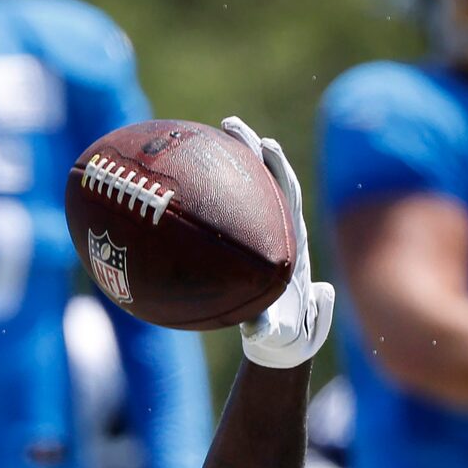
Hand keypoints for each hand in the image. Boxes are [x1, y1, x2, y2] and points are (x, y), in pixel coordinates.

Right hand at [219, 118, 332, 369]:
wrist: (282, 342)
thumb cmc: (286, 339)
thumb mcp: (280, 338)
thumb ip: (274, 332)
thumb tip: (260, 330)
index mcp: (292, 245)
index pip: (287, 197)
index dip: (278, 169)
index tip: (265, 144)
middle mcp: (277, 233)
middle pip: (264, 181)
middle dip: (249, 149)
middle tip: (229, 124)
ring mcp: (256, 238)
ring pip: (240, 194)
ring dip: (224, 165)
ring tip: (199, 138)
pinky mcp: (237, 247)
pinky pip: (218, 217)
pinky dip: (202, 198)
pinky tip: (175, 188)